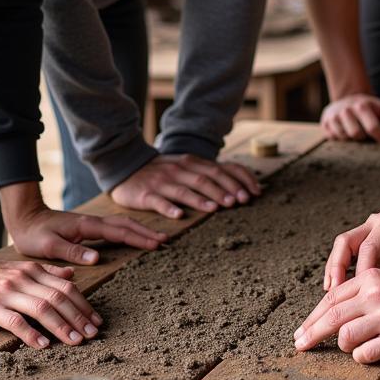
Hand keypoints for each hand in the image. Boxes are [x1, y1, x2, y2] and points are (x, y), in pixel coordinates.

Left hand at [0, 182, 166, 264]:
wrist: (25, 218)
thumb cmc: (34, 234)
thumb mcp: (49, 246)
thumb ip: (73, 251)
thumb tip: (97, 258)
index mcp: (87, 226)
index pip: (118, 232)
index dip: (138, 238)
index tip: (156, 244)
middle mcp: (93, 222)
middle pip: (126, 225)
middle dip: (146, 232)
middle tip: (165, 241)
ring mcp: (92, 223)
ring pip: (122, 224)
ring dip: (140, 230)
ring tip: (156, 238)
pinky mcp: (89, 227)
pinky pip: (114, 228)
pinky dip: (129, 231)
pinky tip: (134, 236)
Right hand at [0, 235, 102, 349]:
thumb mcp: (20, 269)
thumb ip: (46, 273)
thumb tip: (71, 276)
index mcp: (33, 271)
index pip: (66, 287)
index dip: (84, 305)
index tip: (96, 321)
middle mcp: (24, 280)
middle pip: (58, 297)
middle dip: (78, 317)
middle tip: (93, 334)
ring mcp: (7, 293)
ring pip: (41, 308)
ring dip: (61, 326)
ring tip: (74, 341)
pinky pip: (14, 321)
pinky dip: (31, 333)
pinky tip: (43, 344)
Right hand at [110, 154, 261, 218]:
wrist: (127, 165)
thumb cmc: (163, 170)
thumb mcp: (186, 166)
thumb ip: (207, 174)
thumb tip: (238, 187)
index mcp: (192, 163)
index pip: (219, 169)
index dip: (237, 181)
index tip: (253, 193)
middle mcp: (179, 170)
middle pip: (205, 179)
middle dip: (224, 190)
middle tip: (239, 202)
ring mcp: (162, 181)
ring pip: (184, 190)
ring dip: (201, 199)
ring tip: (215, 209)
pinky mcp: (146, 194)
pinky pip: (159, 201)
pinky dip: (169, 208)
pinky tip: (179, 216)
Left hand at [294, 267, 379, 362]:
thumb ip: (362, 291)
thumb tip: (334, 308)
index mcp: (370, 278)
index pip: (332, 298)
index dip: (314, 316)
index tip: (303, 329)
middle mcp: (374, 295)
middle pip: (331, 316)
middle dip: (311, 333)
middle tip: (300, 345)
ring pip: (345, 336)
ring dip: (344, 344)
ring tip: (353, 344)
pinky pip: (365, 353)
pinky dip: (361, 356)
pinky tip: (367, 352)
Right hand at [321, 94, 379, 143]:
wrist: (346, 100)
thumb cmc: (369, 108)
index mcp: (362, 105)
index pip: (372, 127)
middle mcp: (346, 110)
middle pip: (356, 134)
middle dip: (364, 137)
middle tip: (367, 134)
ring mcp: (334, 117)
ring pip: (345, 138)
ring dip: (353, 138)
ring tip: (356, 130)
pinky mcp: (325, 124)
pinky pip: (335, 139)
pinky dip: (342, 138)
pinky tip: (346, 131)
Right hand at [323, 190, 379, 290]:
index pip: (369, 246)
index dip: (362, 270)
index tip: (361, 291)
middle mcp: (376, 222)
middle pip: (346, 242)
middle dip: (337, 266)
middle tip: (334, 291)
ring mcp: (371, 230)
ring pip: (343, 246)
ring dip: (335, 268)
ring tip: (331, 293)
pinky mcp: (372, 240)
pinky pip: (351, 253)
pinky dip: (343, 268)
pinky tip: (340, 287)